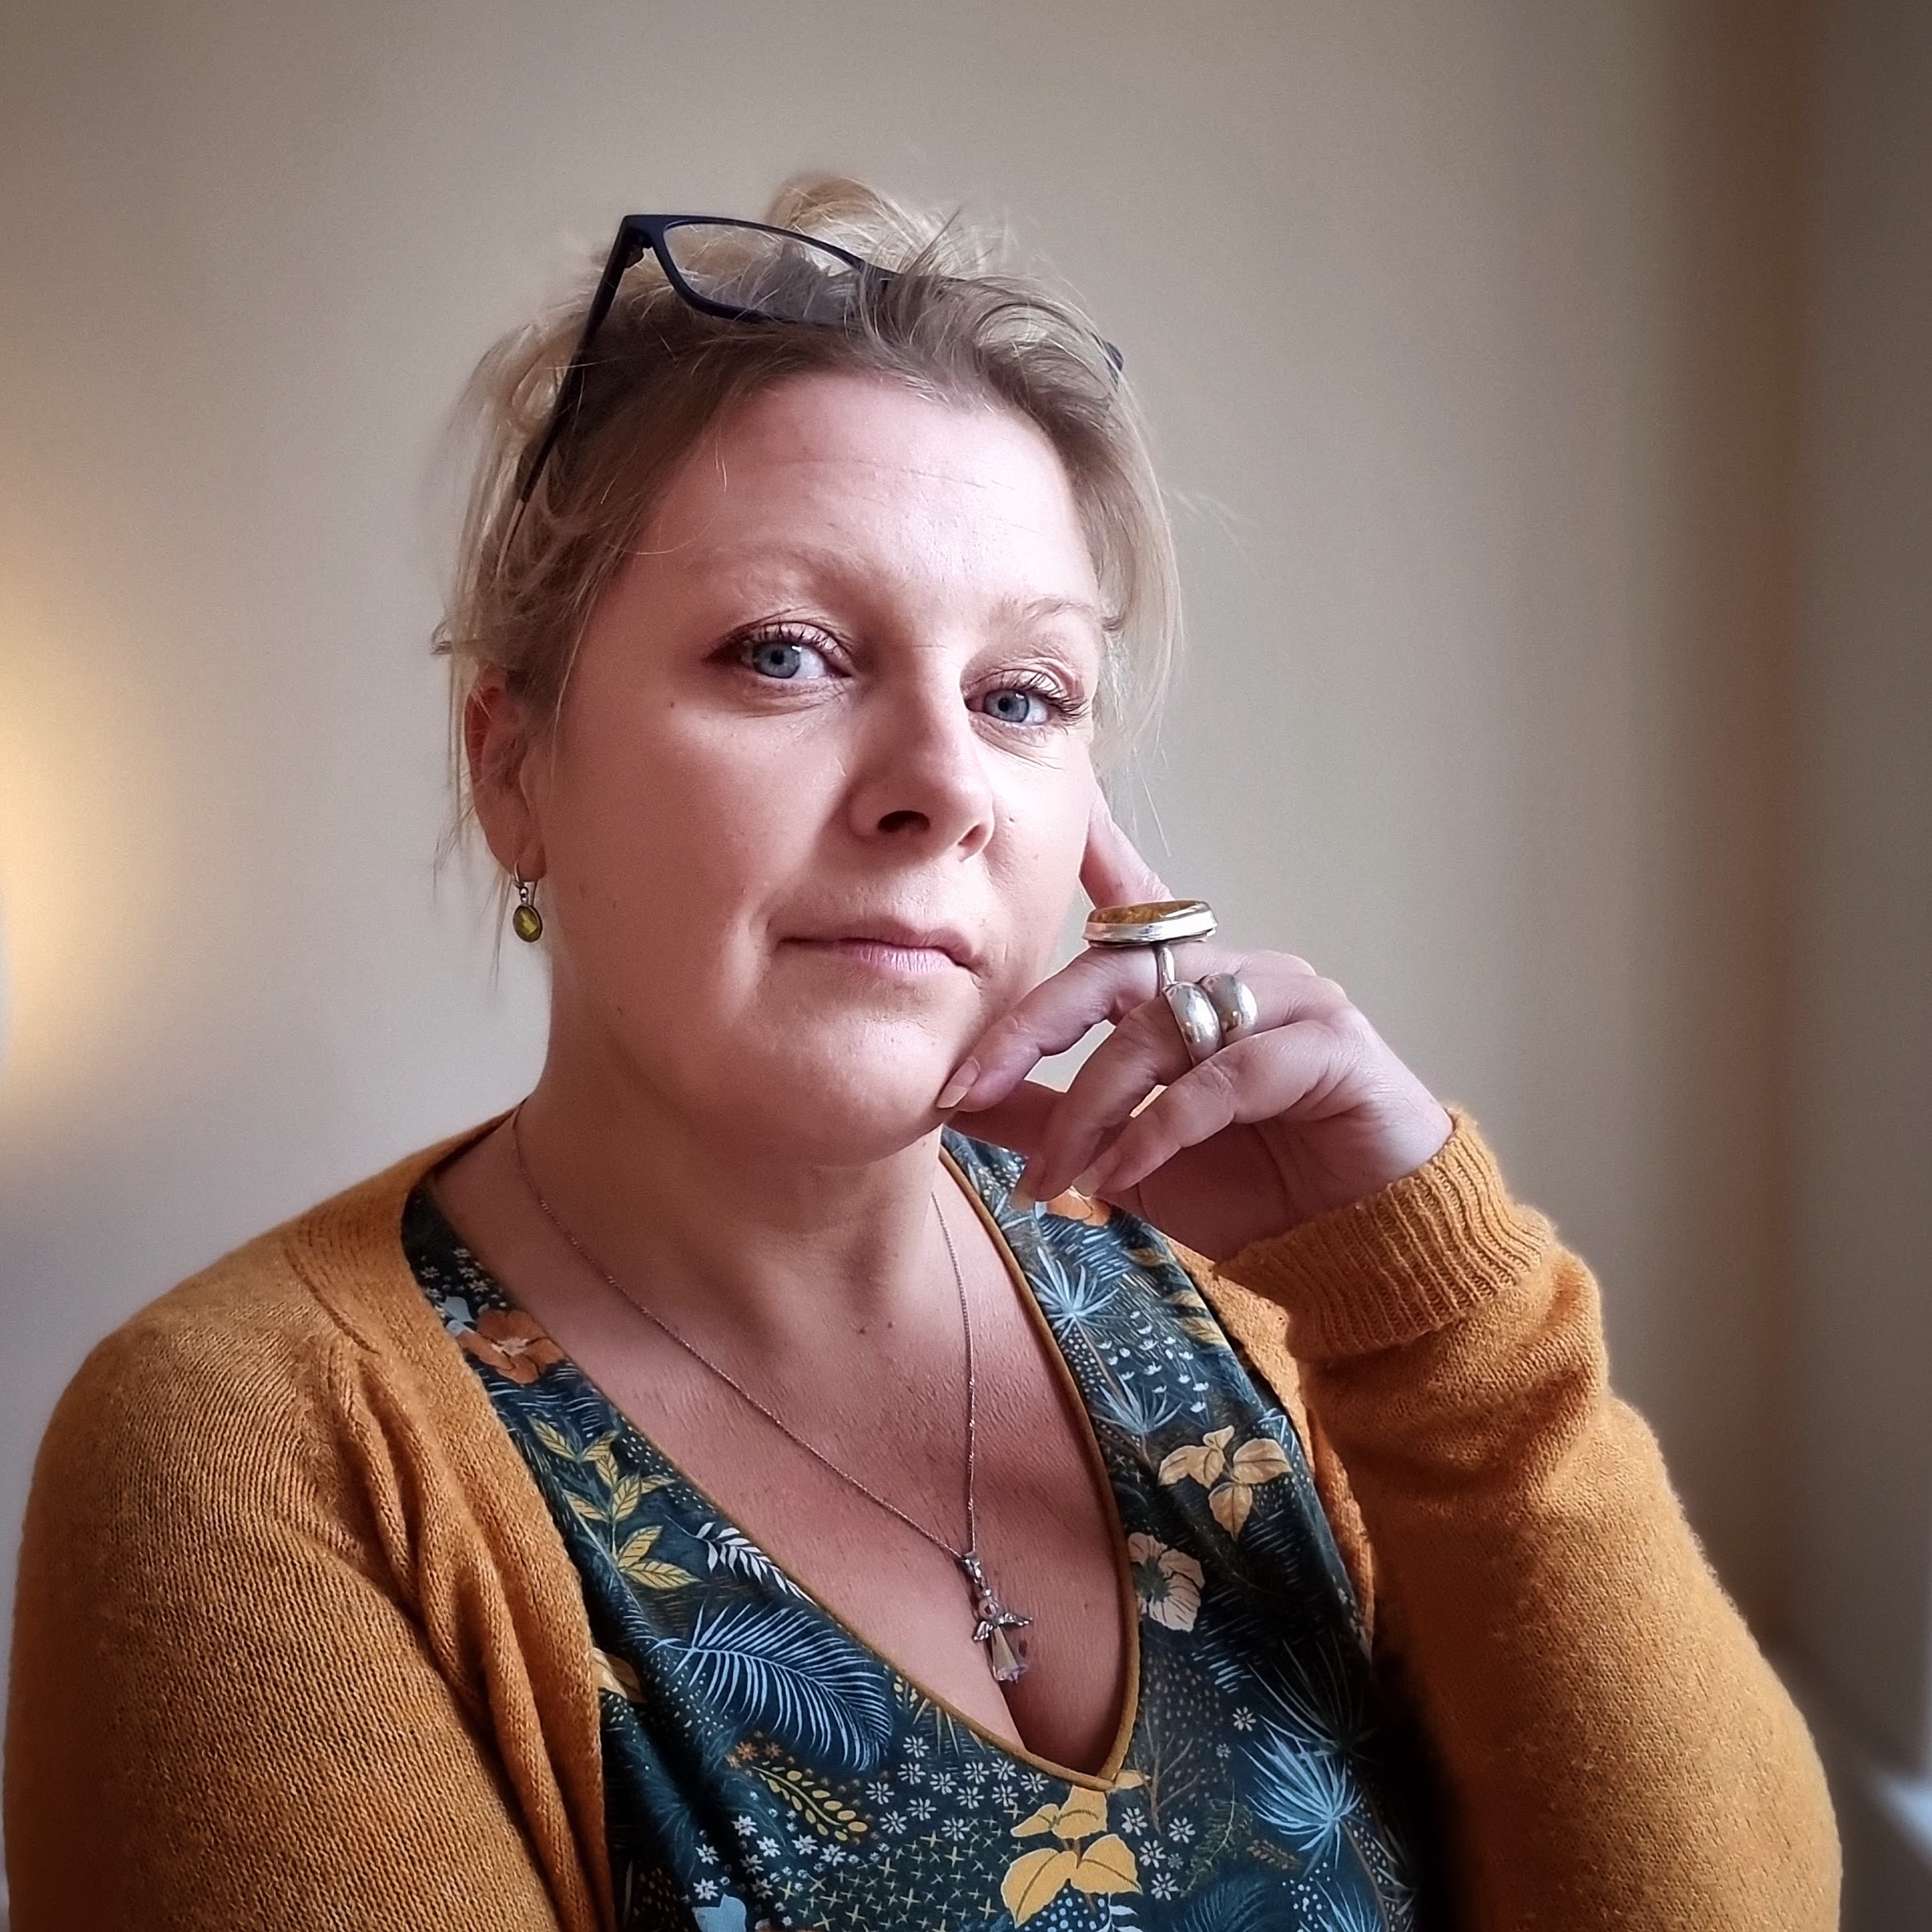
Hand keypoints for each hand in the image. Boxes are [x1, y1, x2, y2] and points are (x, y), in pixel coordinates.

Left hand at [940, 797, 1452, 1261]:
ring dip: (1091, 1106)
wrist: (1354, 1251)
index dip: (1098, 853)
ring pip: (1159, 1027)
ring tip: (1054, 1174)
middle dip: (1029, 1029)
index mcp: (1194, 983)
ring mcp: (1290, 1001)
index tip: (1053, 814)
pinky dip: (1159, 1128)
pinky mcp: (1330, 1047)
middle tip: (965, 1086)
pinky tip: (1122, 1174)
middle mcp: (1240, 972)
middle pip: (1114, 968)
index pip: (1135, 911)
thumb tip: (956, 1100)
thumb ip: (1045, 1121)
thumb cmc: (1250, 1191)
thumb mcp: (1122, 1158)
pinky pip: (1222, 1077)